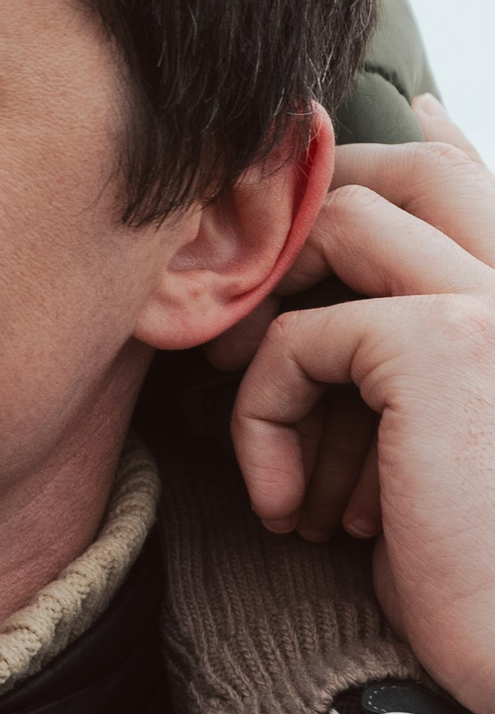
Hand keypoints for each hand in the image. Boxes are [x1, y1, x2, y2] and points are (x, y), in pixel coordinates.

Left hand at [209, 100, 481, 540]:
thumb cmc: (479, 590)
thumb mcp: (438, 465)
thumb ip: (411, 368)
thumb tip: (351, 316)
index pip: (479, 184)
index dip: (423, 148)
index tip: (381, 123)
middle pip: (414, 168)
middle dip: (311, 206)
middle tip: (242, 305)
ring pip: (347, 224)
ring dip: (276, 311)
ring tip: (246, 413)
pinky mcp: (443, 346)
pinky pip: (302, 332)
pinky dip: (263, 414)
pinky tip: (287, 507)